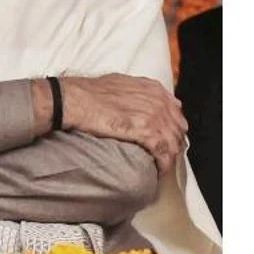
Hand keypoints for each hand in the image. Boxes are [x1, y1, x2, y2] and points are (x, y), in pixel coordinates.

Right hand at [62, 74, 187, 174]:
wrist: (75, 100)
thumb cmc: (90, 92)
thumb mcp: (120, 83)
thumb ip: (137, 92)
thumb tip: (141, 104)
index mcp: (154, 89)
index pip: (176, 113)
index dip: (171, 127)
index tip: (166, 137)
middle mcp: (159, 101)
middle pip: (178, 129)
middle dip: (172, 143)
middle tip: (163, 154)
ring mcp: (154, 117)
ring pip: (173, 143)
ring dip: (168, 156)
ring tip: (160, 165)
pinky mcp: (146, 132)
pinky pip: (163, 153)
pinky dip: (163, 164)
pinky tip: (158, 170)